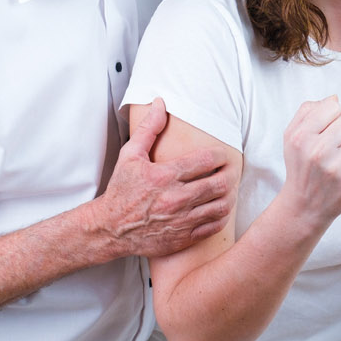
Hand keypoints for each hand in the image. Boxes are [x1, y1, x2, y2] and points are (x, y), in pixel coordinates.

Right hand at [101, 98, 232, 257]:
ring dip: (229, 195)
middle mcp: (175, 199)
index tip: (221, 154)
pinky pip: (214, 226)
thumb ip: (148, 128)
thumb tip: (160, 103)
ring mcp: (180, 220)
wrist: (110, 229)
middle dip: (230, 174)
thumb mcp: (130, 155)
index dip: (220, 154)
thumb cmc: (121, 190)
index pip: (206, 160)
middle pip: (219, 183)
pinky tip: (218, 207)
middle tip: (231, 170)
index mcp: (164, 176)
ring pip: (221, 206)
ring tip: (228, 188)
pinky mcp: (183, 237)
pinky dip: (222, 216)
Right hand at [280, 95, 340, 227]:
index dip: (332, 117)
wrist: (304, 206)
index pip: (333, 106)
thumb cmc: (301, 165)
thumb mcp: (292, 136)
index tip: (325, 130)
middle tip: (335, 145)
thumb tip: (335, 98)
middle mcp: (317, 150)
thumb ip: (308, 111)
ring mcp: (336, 167)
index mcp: (301, 136)